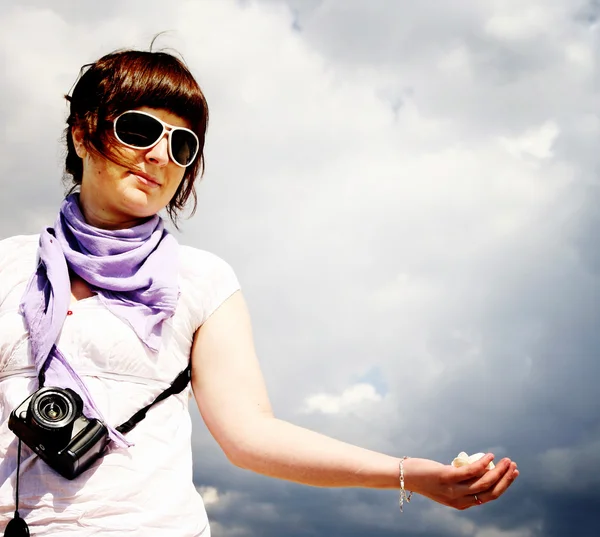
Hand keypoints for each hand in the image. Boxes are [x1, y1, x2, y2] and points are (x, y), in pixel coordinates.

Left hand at [404, 454, 518, 509]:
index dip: (503, 486)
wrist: (404, 475)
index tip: (512, 474)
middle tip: (513, 466)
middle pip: (490, 492)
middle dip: (505, 479)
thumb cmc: (426, 475)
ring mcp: (453, 490)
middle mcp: (459, 500)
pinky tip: (489, 455)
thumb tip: (479, 466)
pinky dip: (482, 463)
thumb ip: (462, 479)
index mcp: (461, 503)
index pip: (489, 497)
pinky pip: (470, 471)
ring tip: (506, 460)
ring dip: (498, 471)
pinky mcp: (446, 477)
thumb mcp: (447, 481)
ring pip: (483, 482)